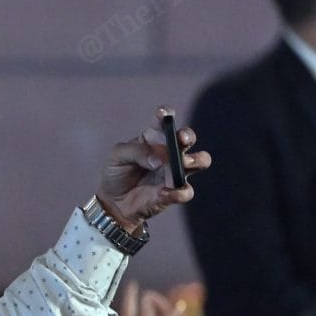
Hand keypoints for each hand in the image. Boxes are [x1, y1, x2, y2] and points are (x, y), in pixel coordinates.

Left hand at [97, 106, 210, 229]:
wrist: (114, 202)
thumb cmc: (117, 173)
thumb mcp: (117, 156)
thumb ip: (136, 152)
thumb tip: (158, 160)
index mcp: (153, 137)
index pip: (164, 120)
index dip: (166, 114)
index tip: (162, 114)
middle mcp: (169, 151)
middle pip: (187, 137)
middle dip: (187, 136)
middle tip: (180, 139)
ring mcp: (175, 171)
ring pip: (200, 160)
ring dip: (195, 160)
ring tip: (182, 164)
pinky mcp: (175, 192)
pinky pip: (185, 191)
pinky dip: (177, 192)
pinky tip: (162, 192)